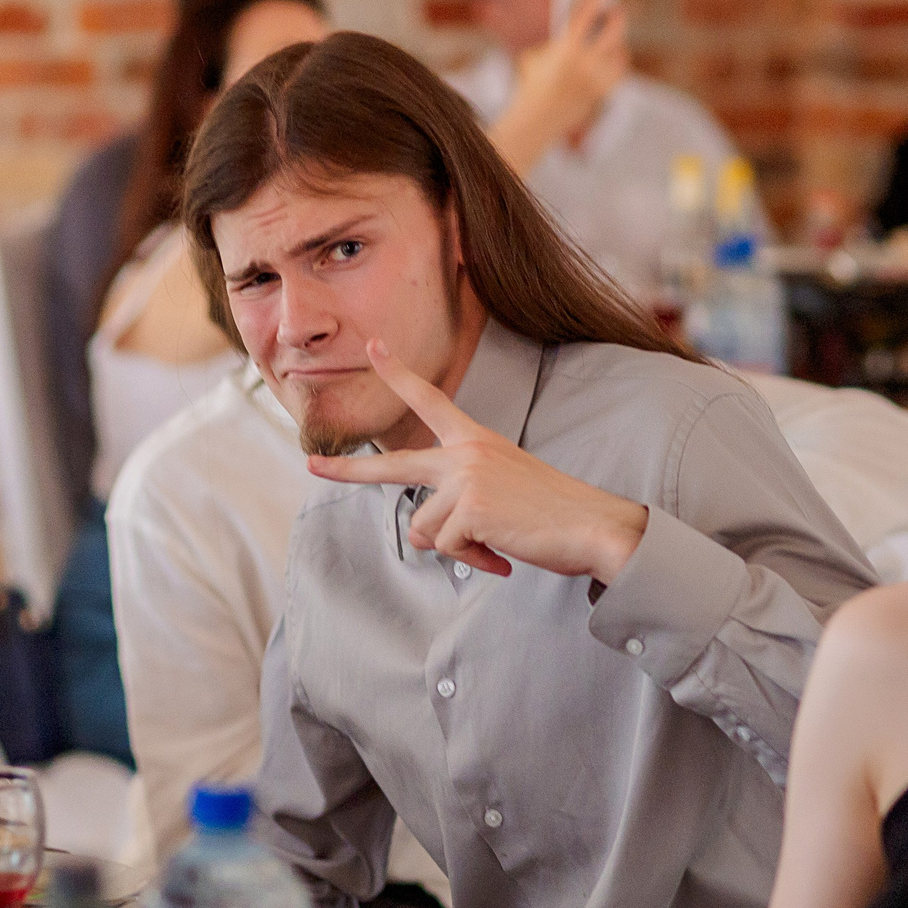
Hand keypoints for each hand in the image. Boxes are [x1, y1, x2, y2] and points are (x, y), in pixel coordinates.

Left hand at [304, 340, 650, 582]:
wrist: (593, 526)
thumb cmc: (554, 514)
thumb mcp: (500, 493)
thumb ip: (459, 501)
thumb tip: (426, 536)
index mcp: (476, 440)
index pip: (430, 400)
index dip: (398, 375)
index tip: (374, 348)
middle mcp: (464, 452)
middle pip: (393, 466)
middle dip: (349, 468)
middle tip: (313, 464)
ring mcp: (463, 478)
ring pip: (424, 529)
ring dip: (456, 547)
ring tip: (495, 541)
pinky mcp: (466, 508)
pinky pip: (444, 547)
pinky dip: (472, 559)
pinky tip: (501, 552)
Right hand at [525, 0, 628, 139]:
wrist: (537, 119)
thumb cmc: (533, 82)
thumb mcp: (537, 55)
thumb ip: (558, 39)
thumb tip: (584, 24)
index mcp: (565, 49)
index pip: (584, 15)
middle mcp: (586, 63)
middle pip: (613, 30)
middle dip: (616, 16)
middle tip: (616, 9)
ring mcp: (597, 79)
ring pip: (619, 51)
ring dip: (617, 40)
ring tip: (616, 31)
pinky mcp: (603, 92)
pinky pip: (619, 70)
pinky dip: (618, 61)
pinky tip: (616, 54)